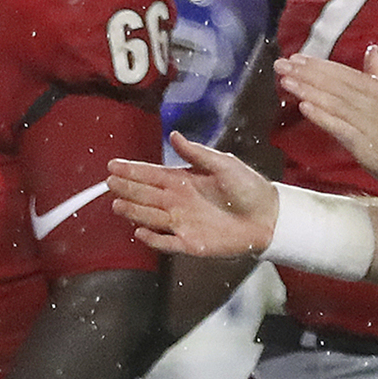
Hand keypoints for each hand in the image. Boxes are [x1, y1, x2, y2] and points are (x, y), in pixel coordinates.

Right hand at [111, 141, 276, 258]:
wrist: (268, 216)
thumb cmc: (249, 188)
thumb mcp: (224, 164)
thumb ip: (197, 153)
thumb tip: (174, 136)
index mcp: (185, 181)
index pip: (152, 174)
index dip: (132, 170)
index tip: (113, 165)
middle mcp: (179, 201)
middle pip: (145, 195)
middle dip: (127, 188)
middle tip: (109, 182)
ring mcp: (183, 222)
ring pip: (150, 216)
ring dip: (133, 211)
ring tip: (116, 204)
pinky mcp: (190, 242)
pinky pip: (165, 242)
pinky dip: (152, 238)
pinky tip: (139, 231)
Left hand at [277, 45, 377, 187]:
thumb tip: (371, 50)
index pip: (343, 73)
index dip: (318, 65)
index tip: (297, 58)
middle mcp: (371, 101)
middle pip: (334, 84)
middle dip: (306, 73)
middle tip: (281, 64)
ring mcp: (367, 121)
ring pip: (333, 102)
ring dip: (308, 90)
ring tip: (286, 80)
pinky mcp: (364, 143)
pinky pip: (340, 126)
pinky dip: (322, 116)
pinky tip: (305, 106)